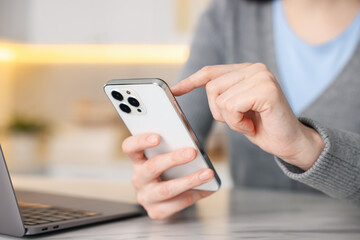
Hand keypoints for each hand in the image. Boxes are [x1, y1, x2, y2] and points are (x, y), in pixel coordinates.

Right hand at [122, 133, 214, 219]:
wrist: (170, 193)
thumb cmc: (170, 166)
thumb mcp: (168, 151)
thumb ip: (175, 138)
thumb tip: (188, 129)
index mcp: (137, 159)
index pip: (130, 147)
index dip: (141, 141)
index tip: (158, 137)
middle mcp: (138, 178)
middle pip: (152, 167)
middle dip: (174, 159)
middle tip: (192, 152)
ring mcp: (146, 197)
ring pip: (166, 190)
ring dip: (190, 180)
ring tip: (208, 173)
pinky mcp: (156, 211)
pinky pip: (177, 204)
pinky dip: (195, 195)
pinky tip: (208, 188)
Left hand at [172, 63, 323, 169]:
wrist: (290, 144)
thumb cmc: (262, 127)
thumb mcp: (235, 109)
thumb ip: (221, 94)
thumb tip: (184, 88)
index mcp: (246, 70)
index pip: (211, 72)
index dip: (190, 81)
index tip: (174, 90)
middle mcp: (255, 68)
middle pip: (211, 87)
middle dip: (219, 112)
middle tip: (241, 121)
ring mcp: (261, 77)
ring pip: (219, 98)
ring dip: (229, 119)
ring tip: (248, 123)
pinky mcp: (266, 90)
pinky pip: (231, 106)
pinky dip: (237, 123)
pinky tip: (252, 126)